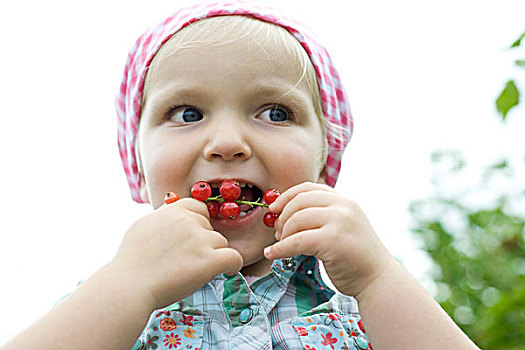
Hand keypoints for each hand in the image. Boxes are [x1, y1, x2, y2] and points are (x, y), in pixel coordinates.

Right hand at [110, 198, 242, 309]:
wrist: (128, 286)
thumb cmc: (132, 261)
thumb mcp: (144, 225)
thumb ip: (163, 216)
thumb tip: (173, 209)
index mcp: (174, 209)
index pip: (200, 208)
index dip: (199, 225)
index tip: (194, 239)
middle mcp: (189, 220)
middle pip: (211, 228)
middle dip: (203, 243)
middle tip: (186, 260)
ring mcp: (200, 239)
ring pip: (221, 244)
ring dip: (213, 256)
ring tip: (193, 270)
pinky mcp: (209, 260)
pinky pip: (234, 258)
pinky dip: (233, 265)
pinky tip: (226, 271)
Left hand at [263, 182, 395, 296]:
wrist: (378, 279)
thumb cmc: (355, 255)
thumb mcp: (342, 225)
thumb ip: (321, 214)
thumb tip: (283, 209)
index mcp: (344, 199)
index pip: (308, 188)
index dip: (286, 197)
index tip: (273, 209)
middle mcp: (343, 206)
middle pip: (299, 202)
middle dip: (282, 217)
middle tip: (278, 233)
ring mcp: (339, 221)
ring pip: (296, 220)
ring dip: (283, 234)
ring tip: (281, 244)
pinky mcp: (332, 241)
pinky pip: (297, 241)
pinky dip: (280, 248)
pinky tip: (272, 253)